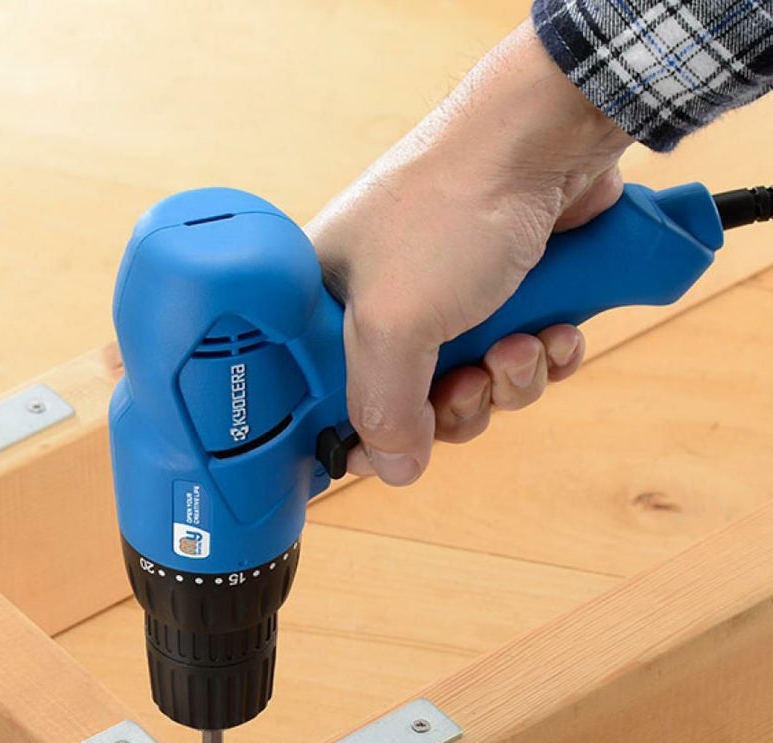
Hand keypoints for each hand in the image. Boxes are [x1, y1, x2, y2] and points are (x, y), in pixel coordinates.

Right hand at [308, 20, 632, 484]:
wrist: (547, 138)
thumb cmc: (448, 211)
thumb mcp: (393, 323)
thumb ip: (382, 407)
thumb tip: (393, 469)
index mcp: (328, 307)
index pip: (321, 397)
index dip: (353, 436)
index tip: (380, 455)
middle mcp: (384, 308)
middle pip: (408, 407)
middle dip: (452, 408)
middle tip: (468, 383)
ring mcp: (450, 302)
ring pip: (473, 389)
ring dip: (506, 383)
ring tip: (521, 343)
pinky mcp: (509, 297)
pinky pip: (520, 363)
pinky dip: (544, 358)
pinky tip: (556, 330)